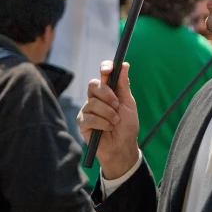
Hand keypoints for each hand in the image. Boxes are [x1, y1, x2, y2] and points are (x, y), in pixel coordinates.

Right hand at [78, 61, 139, 179]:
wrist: (122, 146)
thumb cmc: (127, 125)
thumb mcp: (128, 104)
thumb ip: (124, 85)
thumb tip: (124, 64)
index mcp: (109, 90)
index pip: (103, 73)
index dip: (105, 68)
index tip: (108, 70)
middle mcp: (96, 97)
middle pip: (94, 85)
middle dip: (107, 95)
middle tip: (117, 106)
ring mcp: (87, 109)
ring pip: (93, 103)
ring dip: (108, 113)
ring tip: (114, 122)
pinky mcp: (82, 122)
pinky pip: (89, 117)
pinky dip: (102, 123)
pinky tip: (107, 129)